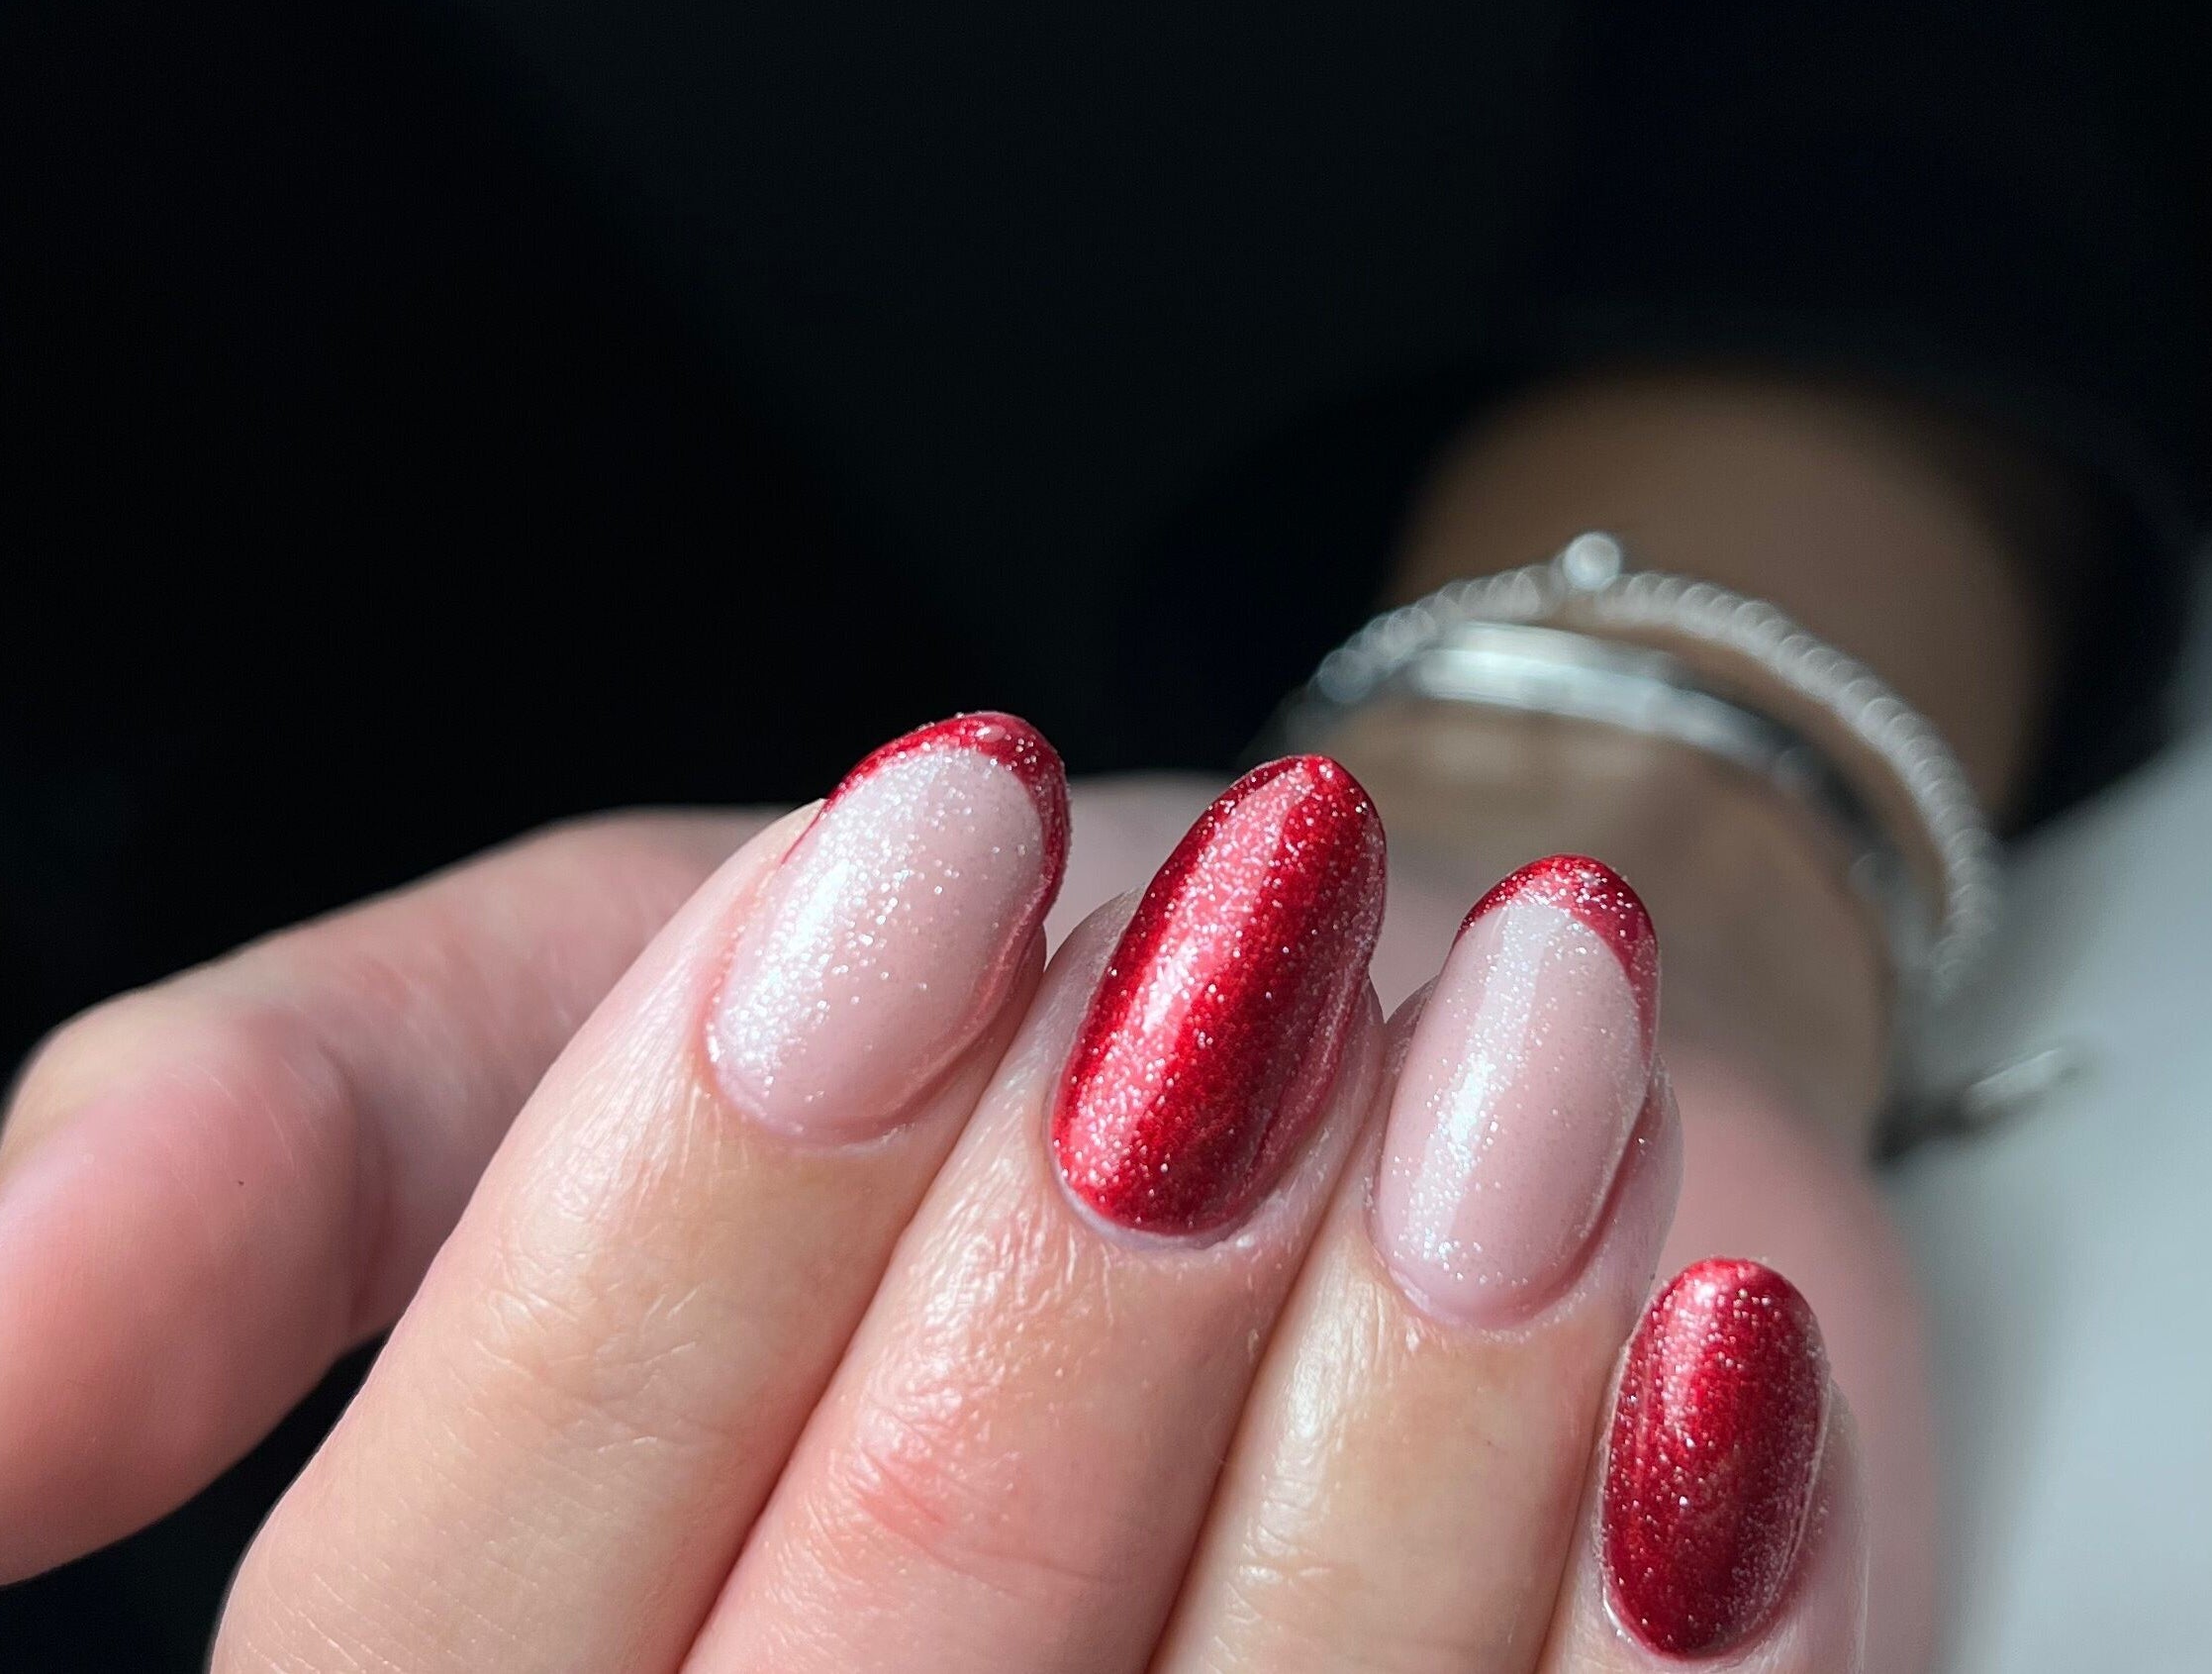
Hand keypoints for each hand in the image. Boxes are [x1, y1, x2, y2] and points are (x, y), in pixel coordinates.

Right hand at [2, 719, 1869, 1670]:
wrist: (1358, 1005)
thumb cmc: (956, 1000)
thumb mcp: (559, 999)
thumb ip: (274, 1146)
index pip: (449, 1625)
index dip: (671, 1221)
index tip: (913, 848)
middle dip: (1068, 1280)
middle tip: (1258, 922)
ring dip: (1421, 1386)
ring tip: (1529, 1025)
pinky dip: (1669, 1591)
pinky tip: (1705, 1343)